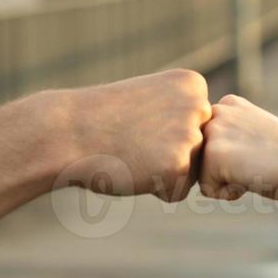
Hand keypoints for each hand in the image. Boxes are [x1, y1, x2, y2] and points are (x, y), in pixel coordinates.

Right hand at [58, 68, 210, 202]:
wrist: (66, 132)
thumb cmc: (103, 119)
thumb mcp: (151, 100)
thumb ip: (182, 112)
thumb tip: (212, 142)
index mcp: (193, 84)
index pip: (201, 127)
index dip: (166, 134)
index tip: (140, 122)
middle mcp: (199, 105)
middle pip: (201, 151)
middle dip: (169, 155)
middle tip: (133, 139)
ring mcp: (191, 135)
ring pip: (191, 173)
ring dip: (162, 172)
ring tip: (132, 152)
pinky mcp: (179, 165)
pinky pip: (177, 193)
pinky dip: (154, 190)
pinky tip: (132, 168)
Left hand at [198, 94, 277, 201]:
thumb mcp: (253, 132)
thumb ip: (230, 134)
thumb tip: (203, 154)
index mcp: (227, 104)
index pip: (208, 145)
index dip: (233, 159)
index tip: (258, 152)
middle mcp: (216, 111)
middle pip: (201, 159)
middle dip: (224, 169)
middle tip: (256, 161)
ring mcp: (213, 130)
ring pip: (202, 174)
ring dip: (227, 181)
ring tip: (253, 168)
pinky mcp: (213, 154)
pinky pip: (208, 190)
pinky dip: (230, 193)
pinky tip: (252, 177)